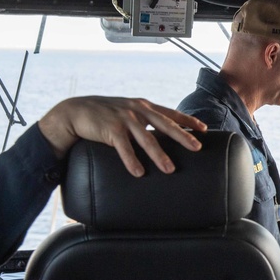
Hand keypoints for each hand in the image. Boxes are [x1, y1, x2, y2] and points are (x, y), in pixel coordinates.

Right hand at [38, 97, 207, 176]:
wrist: (75, 111)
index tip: (204, 129)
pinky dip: (131, 160)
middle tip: (197, 148)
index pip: (171, 113)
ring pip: (146, 139)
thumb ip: (144, 119)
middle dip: (183, 137)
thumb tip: (162, 134)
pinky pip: (123, 148)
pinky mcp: (110, 129)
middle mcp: (137, 110)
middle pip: (165, 125)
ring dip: (159, 155)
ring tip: (170, 169)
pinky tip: (138, 173)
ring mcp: (124, 119)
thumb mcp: (128, 111)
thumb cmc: (105, 114)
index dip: (188, 121)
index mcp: (144, 106)